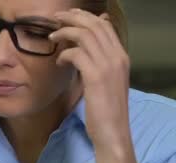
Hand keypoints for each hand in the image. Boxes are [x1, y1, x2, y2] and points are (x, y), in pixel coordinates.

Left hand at [49, 8, 130, 149]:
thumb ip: (99, 63)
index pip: (105, 26)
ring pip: (85, 35)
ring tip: (53, 36)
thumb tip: (88, 48)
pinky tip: (59, 61)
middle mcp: (118, 57)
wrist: (113, 133)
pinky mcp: (96, 77)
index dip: (86, 17)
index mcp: (122, 57)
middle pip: (95, 25)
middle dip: (73, 17)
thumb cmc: (107, 111)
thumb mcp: (107, 82)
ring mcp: (108, 66)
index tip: (70, 17)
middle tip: (57, 18)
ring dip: (65, 32)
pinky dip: (65, 54)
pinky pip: (77, 54)